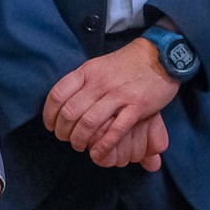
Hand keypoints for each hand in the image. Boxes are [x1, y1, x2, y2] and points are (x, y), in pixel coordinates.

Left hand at [44, 40, 178, 160]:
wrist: (159, 55)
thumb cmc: (125, 65)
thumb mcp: (98, 66)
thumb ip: (81, 83)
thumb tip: (62, 104)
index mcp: (87, 72)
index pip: (58, 94)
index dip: (50, 114)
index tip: (51, 126)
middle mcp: (100, 83)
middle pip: (70, 112)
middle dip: (64, 132)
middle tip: (66, 139)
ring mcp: (119, 94)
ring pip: (89, 123)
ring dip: (79, 140)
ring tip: (80, 146)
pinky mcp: (137, 106)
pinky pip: (115, 130)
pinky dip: (103, 146)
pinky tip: (97, 154)